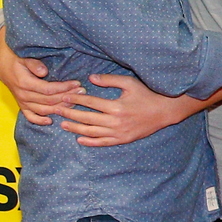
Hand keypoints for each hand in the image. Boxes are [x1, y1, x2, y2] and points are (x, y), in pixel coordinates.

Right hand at [0, 26, 79, 125]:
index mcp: (24, 83)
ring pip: (43, 109)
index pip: (49, 89)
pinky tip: (50, 121)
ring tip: (75, 103)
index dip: (64, 88)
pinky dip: (39, 120)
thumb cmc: (17, 58)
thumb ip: (34, 64)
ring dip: (60, 108)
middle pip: (49, 100)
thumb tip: (44, 72)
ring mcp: (22, 102)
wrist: (4, 64)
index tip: (77, 84)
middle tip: (81, 92)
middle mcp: (23, 95)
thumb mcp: (24, 57)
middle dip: (67, 97)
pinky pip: (30, 116)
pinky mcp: (21, 105)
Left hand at [52, 74, 190, 146]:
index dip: (75, 99)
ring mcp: (119, 132)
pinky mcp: (123, 139)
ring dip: (76, 128)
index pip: (90, 103)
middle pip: (87, 118)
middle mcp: (116, 121)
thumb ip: (109, 80)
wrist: (165, 111)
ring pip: (92, 132)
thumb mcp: (129, 83)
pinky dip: (90, 142)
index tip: (63, 97)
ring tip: (63, 125)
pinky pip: (103, 142)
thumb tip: (91, 78)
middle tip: (56, 110)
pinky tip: (79, 139)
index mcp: (116, 106)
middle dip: (70, 114)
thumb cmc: (147, 94)